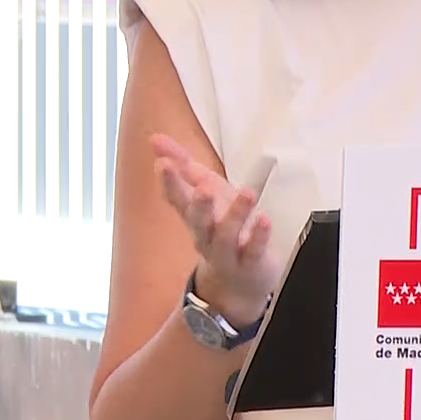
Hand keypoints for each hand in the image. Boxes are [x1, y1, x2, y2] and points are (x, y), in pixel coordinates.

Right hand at [151, 133, 278, 323]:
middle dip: (198, 205)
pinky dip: (258, 236)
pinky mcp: (250, 263)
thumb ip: (181, 164)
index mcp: (193, 216)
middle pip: (197, 222)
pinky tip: (265, 219)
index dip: (169, 182)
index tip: (162, 163)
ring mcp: (227, 252)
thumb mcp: (204, 190)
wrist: (238, 281)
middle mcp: (205, 235)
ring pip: (226, 236)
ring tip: (247, 192)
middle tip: (201, 188)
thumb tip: (155, 138)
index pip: (177, 198)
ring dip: (236, 214)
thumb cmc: (220, 226)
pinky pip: (253, 250)